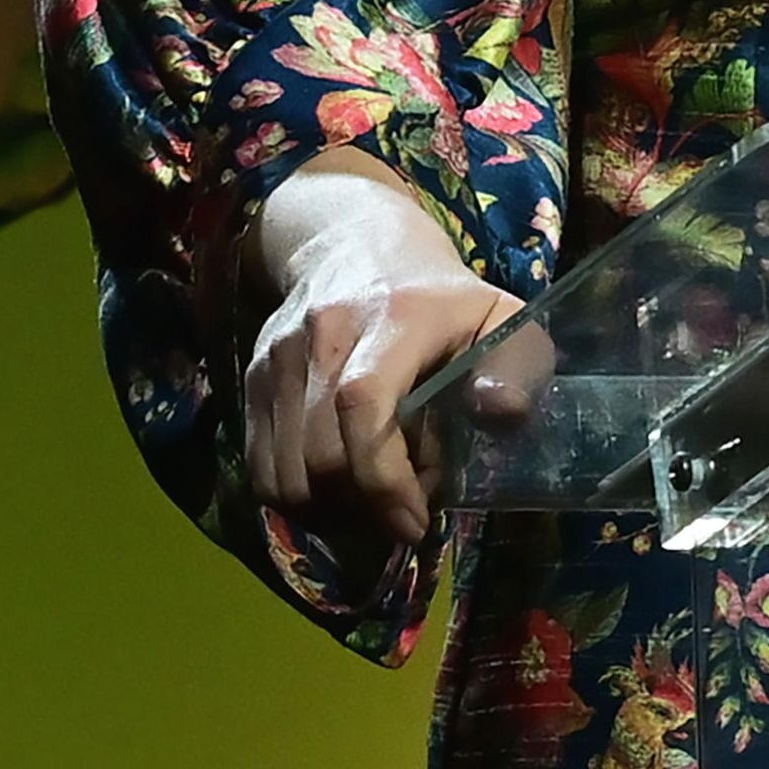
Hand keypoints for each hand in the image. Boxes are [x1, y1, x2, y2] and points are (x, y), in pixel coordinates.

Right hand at [244, 149, 524, 550]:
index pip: (363, 405)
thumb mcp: (502, 319)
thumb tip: (500, 414)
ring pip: (285, 473)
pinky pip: (261, 468)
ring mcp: (277, 357)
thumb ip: (517, 366)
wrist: (355, 245)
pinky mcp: (251, 378)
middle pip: (320, 454)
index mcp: (392, 318)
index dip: (384, 479)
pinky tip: (337, 488)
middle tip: (405, 510)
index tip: (416, 523)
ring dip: (331, 510)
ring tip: (371, 498)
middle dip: (365, 505)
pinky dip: (298, 498)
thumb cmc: (443, 300)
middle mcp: (323, 334)